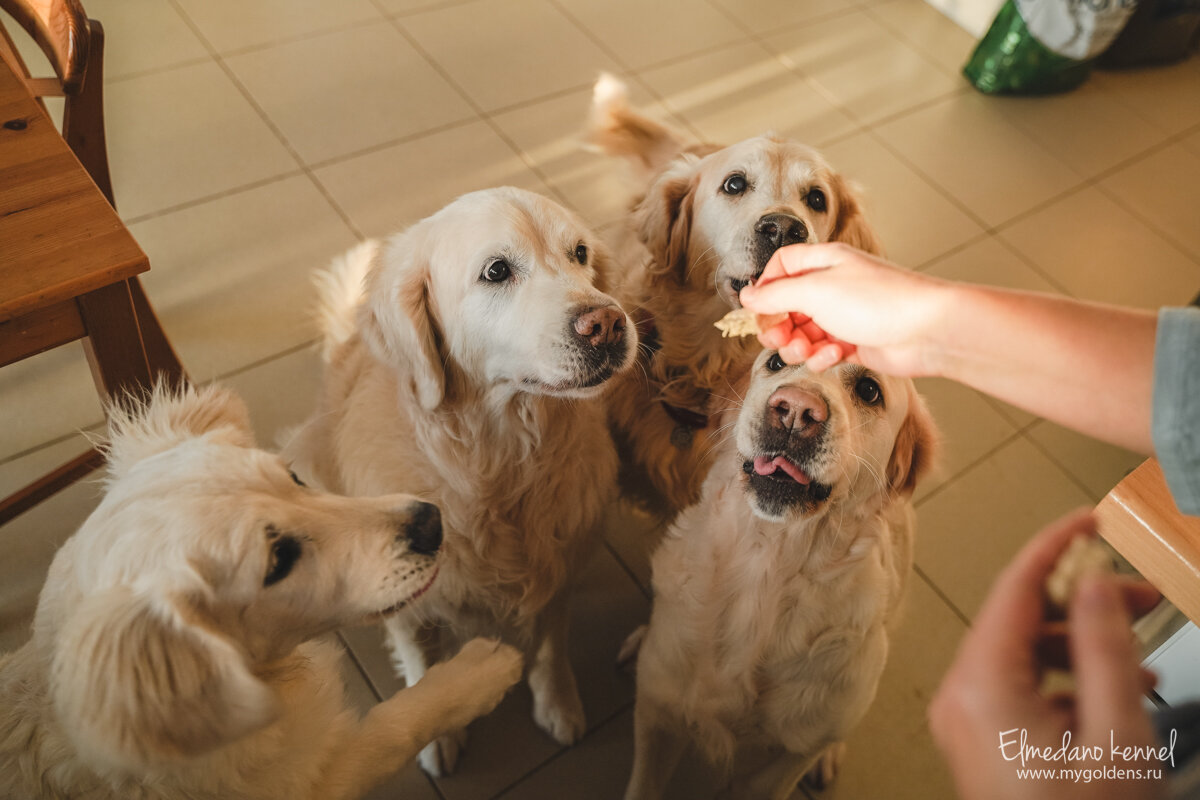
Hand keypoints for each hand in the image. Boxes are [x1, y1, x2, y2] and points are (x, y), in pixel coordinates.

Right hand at [738, 242, 949, 374]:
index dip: (765, 288)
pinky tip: (836, 355)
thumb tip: (746, 297)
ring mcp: (842, 316)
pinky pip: (822, 351)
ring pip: (802, 333)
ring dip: (799, 346)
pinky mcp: (854, 343)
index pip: (781, 267)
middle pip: (786, 305)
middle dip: (778, 326)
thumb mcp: (816, 291)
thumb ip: (776, 296)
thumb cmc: (879, 301)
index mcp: (824, 263)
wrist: (927, 330)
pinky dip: (823, 357)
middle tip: (779, 339)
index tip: (759, 309)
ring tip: (809, 351)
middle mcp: (832, 287)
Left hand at [929, 510, 1165, 799]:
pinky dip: (1066, 678)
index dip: (1056, 545)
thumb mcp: (1117, 735)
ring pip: (1024, 651)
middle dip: (1084, 601)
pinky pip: (1019, 685)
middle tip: (1142, 593)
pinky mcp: (978, 739)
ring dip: (1081, 643)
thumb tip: (1097, 582)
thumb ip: (1108, 649)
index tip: (1092, 520)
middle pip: (1020, 618)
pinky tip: (1116, 690)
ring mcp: (966, 720)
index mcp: (982, 684)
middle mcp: (961, 696)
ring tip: (1140, 650)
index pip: (1015, 587)